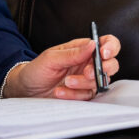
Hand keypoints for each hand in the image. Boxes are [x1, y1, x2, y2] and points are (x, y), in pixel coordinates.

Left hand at [1, 35, 120, 99]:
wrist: (27, 89)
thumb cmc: (37, 69)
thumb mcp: (51, 58)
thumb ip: (73, 53)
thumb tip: (93, 44)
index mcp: (82, 49)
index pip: (106, 43)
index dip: (111, 47)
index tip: (104, 54)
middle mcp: (88, 63)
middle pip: (111, 64)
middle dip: (102, 69)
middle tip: (86, 72)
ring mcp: (87, 79)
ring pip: (101, 81)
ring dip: (83, 83)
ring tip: (66, 82)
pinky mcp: (83, 94)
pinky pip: (88, 95)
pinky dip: (75, 95)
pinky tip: (60, 92)